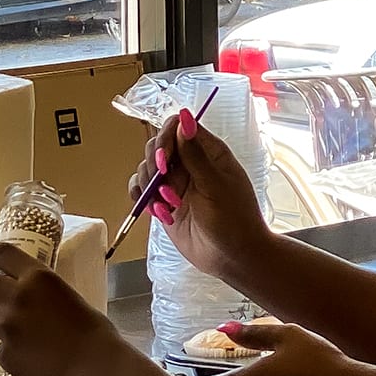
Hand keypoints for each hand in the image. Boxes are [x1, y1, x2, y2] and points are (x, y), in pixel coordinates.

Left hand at [0, 242, 130, 375]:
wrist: (95, 369)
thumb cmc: (94, 333)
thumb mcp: (68, 298)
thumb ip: (44, 295)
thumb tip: (33, 299)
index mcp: (38, 278)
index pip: (0, 252)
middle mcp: (17, 297)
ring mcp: (7, 327)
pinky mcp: (5, 356)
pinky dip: (11, 354)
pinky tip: (31, 360)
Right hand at [129, 108, 273, 277]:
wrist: (233, 258)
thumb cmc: (234, 221)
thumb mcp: (215, 186)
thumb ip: (195, 154)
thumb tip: (184, 117)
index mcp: (209, 152)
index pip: (177, 127)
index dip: (165, 140)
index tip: (163, 163)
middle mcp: (190, 163)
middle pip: (158, 146)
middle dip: (155, 166)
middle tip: (166, 190)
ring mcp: (176, 183)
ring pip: (147, 168)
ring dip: (149, 186)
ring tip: (167, 206)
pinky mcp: (164, 201)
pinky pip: (142, 189)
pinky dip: (141, 197)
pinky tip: (153, 210)